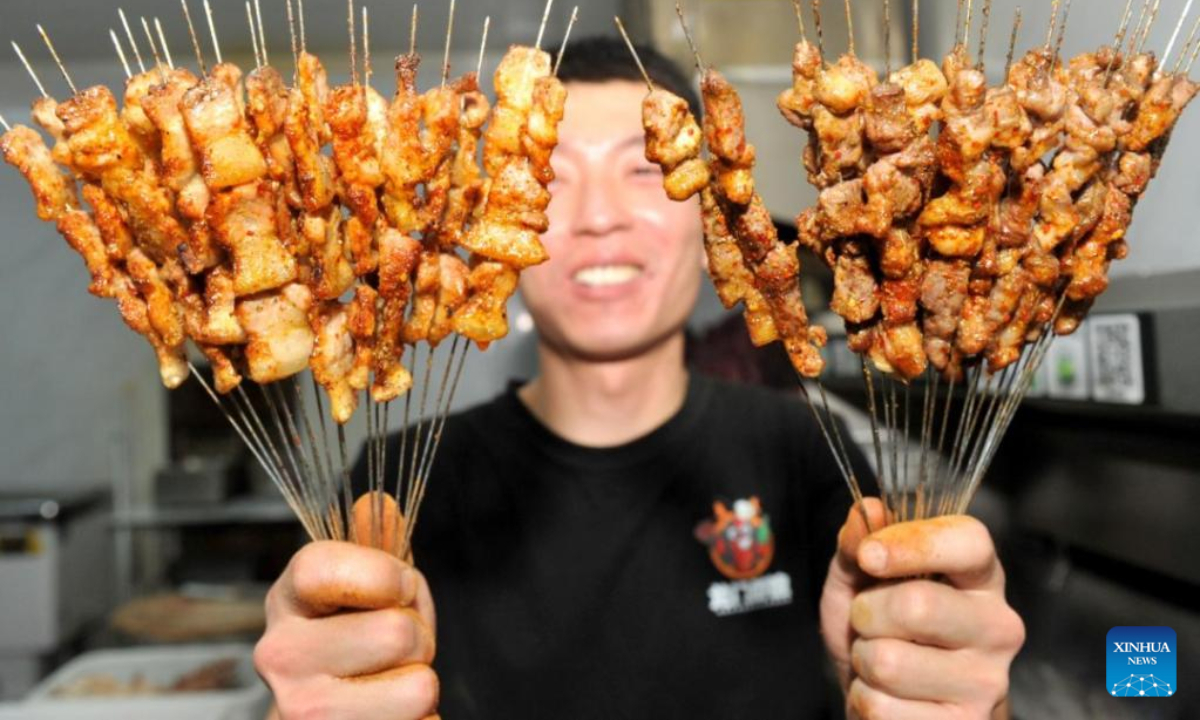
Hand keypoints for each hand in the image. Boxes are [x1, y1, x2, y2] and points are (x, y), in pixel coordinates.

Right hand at [255, 498, 438, 718]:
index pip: (323, 567)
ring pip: (417, 687)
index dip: (382, 574)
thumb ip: (376, 546)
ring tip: (393, 683)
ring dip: (422, 684)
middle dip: (418, 637)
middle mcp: (282, 657)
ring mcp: (304, 713)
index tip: (399, 584)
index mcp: (288, 601)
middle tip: (397, 648)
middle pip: (396, 633)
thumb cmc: (351, 647)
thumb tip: (377, 503)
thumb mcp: (364, 589)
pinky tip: (391, 715)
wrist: (327, 718)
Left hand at [819, 499, 1024, 719]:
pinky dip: (865, 701)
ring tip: (879, 661)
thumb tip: (866, 511)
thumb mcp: (861, 580)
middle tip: (869, 622)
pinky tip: (888, 697)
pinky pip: (881, 708)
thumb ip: (859, 544)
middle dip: (867, 614)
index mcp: (980, 577)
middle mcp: (997, 626)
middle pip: (918, 605)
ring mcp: (987, 683)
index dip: (912, 542)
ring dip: (864, 661)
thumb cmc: (884, 631)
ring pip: (890, 662)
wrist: (898, 707)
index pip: (969, 541)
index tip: (870, 555)